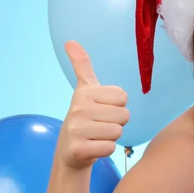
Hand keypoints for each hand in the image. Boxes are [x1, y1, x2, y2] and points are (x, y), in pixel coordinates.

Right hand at [56, 41, 129, 169]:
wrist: (69, 151)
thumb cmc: (84, 117)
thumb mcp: (85, 90)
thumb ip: (82, 66)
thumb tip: (71, 41)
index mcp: (85, 92)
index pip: (123, 97)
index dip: (117, 106)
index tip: (102, 109)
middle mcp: (78, 108)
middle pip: (124, 115)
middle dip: (116, 122)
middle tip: (100, 125)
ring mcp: (77, 129)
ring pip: (118, 131)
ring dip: (111, 136)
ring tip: (96, 135)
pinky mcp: (79, 149)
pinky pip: (110, 147)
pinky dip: (106, 149)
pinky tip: (93, 147)